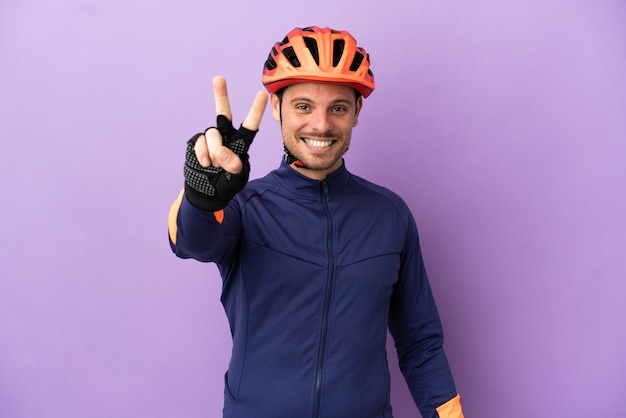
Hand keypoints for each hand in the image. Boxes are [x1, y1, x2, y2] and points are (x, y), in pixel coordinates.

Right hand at [183, 76, 267, 210]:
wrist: (207, 193)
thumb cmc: (227, 184)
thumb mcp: (237, 178)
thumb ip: (234, 165)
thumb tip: (221, 153)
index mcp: (240, 143)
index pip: (249, 126)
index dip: (255, 111)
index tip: (261, 94)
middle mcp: (225, 137)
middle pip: (223, 113)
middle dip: (220, 95)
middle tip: (219, 78)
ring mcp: (210, 140)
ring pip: (213, 135)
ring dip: (216, 152)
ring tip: (215, 165)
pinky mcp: (196, 143)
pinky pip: (200, 144)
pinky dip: (203, 155)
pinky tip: (205, 164)